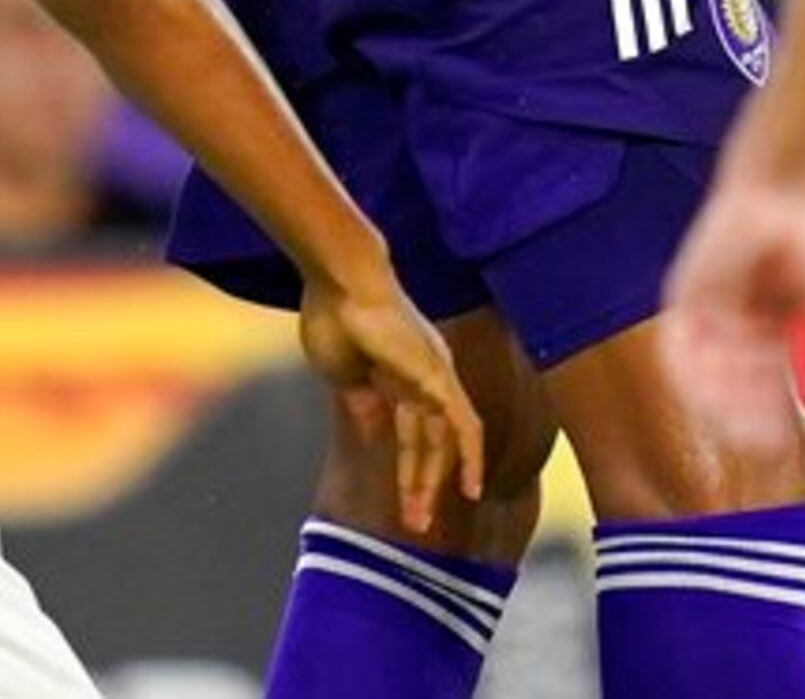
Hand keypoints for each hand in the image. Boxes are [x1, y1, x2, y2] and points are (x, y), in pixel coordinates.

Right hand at [298, 274, 488, 534]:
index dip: (410, 466)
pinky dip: (470, 457)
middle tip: (413, 523)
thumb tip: (373, 432)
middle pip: (428, 440)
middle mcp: (425, 376)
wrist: (339, 281)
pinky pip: (465, 424)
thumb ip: (363, 402)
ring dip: (433, 481)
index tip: (404, 498)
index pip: (412, 430)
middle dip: (419, 483)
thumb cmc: (334, 316)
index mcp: (399, 374)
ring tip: (421, 521)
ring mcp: (435, 375)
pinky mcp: (438, 376)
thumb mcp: (345, 374)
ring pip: (443, 440)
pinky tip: (470, 488)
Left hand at [660, 161, 804, 458]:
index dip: (774, 415)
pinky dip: (694, 378)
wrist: (790, 185)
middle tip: (763, 444)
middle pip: (734, 384)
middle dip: (748, 416)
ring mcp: (707, 307)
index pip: (766, 383)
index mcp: (768, 322)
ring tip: (745, 427)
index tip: (787, 443)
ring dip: (724, 404)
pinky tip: (715, 399)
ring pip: (707, 374)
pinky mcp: (684, 293)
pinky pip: (680, 349)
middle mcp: (733, 320)